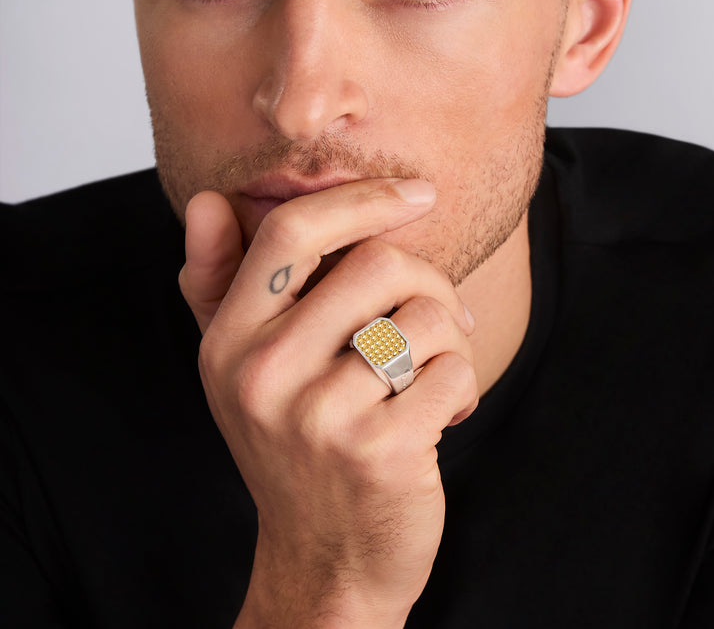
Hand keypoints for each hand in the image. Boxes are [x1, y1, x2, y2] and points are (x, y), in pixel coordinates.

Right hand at [180, 179, 477, 627]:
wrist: (326, 559)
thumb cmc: (293, 444)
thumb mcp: (243, 367)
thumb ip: (220, 282)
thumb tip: (209, 200)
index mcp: (229, 341)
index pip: (291, 232)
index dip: (361, 198)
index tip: (416, 193)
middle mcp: (262, 374)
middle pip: (378, 263)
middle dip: (429, 281)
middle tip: (438, 318)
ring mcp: (319, 416)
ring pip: (426, 314)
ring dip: (450, 340)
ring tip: (431, 374)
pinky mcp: (380, 451)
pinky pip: (454, 369)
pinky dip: (465, 384)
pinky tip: (443, 415)